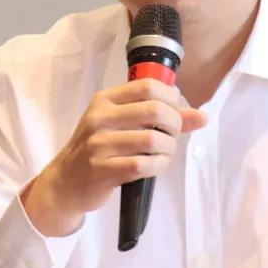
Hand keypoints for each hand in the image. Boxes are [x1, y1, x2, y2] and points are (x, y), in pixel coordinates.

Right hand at [22, 78, 206, 235]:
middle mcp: (100, 118)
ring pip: (152, 139)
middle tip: (172, 135)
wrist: (66, 182)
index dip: (171, 98)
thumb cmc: (98, 148)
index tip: (174, 112)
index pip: (147, 86)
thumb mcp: (121, 125)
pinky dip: (158, 165)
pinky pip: (143, 164)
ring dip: (168, 148)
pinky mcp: (102, 169)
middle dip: (174, 124)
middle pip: (154, 110)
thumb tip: (202, 117)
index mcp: (105, 100)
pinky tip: (155, 166)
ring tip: (164, 153)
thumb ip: (161, 117)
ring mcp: (99, 144)